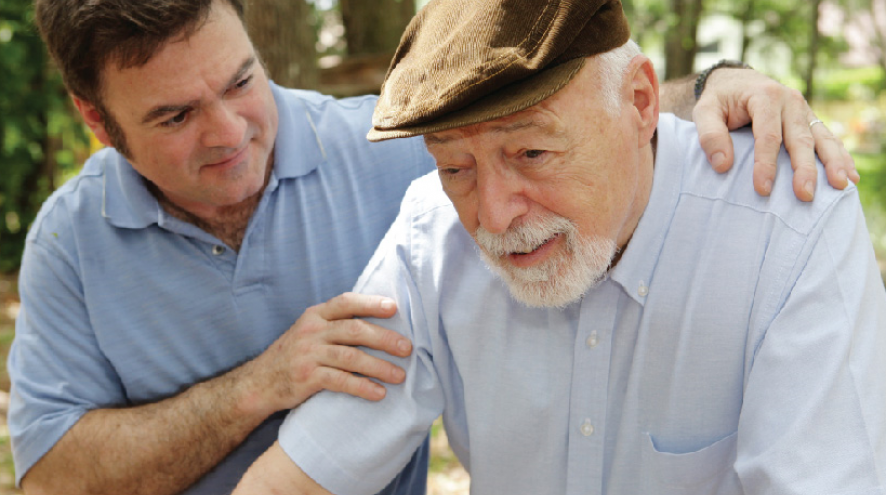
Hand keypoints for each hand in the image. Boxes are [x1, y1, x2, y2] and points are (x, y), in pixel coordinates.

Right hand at [243, 292, 411, 414]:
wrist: (260, 382)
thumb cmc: (295, 354)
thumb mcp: (310, 330)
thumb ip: (336, 324)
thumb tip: (380, 321)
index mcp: (316, 315)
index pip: (346, 302)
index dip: (370, 303)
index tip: (394, 308)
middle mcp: (312, 331)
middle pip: (354, 330)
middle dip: (384, 338)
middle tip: (407, 348)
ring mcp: (308, 354)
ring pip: (351, 356)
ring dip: (379, 367)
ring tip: (400, 376)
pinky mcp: (307, 377)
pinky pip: (340, 380)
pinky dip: (362, 387)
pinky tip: (378, 393)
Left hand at [692, 68, 858, 200]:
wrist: (735, 81)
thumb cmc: (719, 100)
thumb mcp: (704, 111)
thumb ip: (709, 135)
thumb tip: (722, 165)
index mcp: (765, 96)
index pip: (768, 136)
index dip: (766, 164)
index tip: (763, 189)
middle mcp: (790, 101)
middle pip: (800, 139)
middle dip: (804, 169)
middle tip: (805, 195)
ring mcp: (803, 110)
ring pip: (821, 138)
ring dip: (833, 162)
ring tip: (841, 185)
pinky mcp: (809, 120)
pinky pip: (827, 138)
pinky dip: (840, 156)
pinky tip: (849, 176)